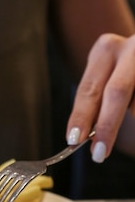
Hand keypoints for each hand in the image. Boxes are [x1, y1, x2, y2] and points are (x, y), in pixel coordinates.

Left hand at [66, 33, 134, 161]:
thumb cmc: (125, 70)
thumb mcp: (108, 75)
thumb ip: (98, 99)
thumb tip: (85, 135)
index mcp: (105, 50)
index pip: (89, 88)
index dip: (81, 116)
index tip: (74, 140)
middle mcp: (130, 48)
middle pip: (117, 92)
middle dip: (107, 126)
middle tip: (98, 153)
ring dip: (131, 118)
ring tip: (118, 138)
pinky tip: (132, 117)